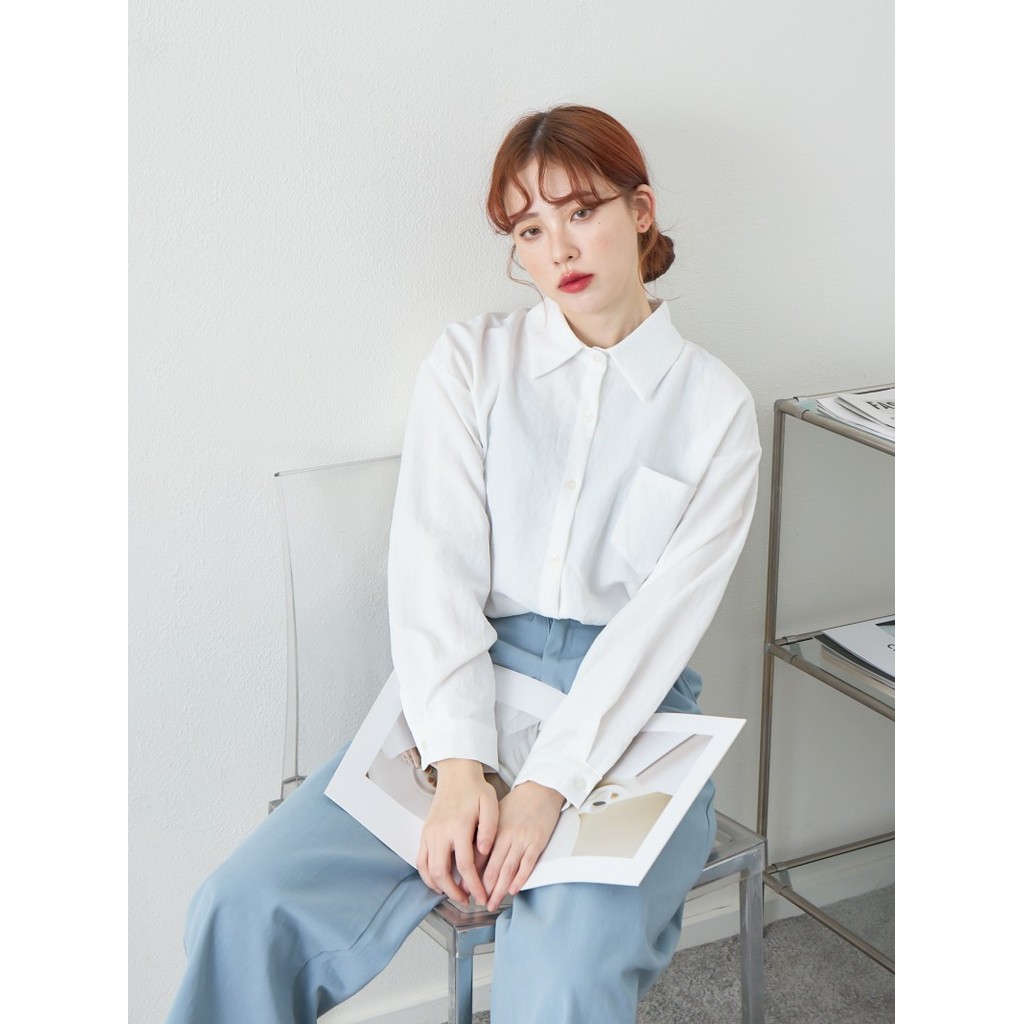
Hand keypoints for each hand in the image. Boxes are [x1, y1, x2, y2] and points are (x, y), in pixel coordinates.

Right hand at [417, 759, 498, 907]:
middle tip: (467, 901)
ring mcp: (429, 833)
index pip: (465, 865)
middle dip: (454, 892)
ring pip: (427, 870)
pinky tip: (439, 882)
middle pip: (441, 872)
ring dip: (439, 887)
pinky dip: (427, 876)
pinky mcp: (424, 833)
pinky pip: (420, 860)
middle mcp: (440, 832)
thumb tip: (483, 852)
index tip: (482, 897)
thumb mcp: (490, 805)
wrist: (456, 774)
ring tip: (454, 894)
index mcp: (458, 827)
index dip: (474, 885)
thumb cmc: (475, 790)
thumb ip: (489, 829)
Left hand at [482, 781, 563, 910]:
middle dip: (483, 888)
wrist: (540, 789)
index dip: (471, 875)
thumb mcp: (495, 815)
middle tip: (477, 902)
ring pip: (507, 870)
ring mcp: (522, 839)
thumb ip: (485, 833)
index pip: (479, 857)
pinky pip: (527, 864)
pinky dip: (520, 879)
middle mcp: (506, 836)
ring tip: (492, 903)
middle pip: (491, 868)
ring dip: (499, 889)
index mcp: (493, 829)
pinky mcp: (537, 842)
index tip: (464, 889)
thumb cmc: (517, 802)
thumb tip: (472, 854)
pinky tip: (513, 890)